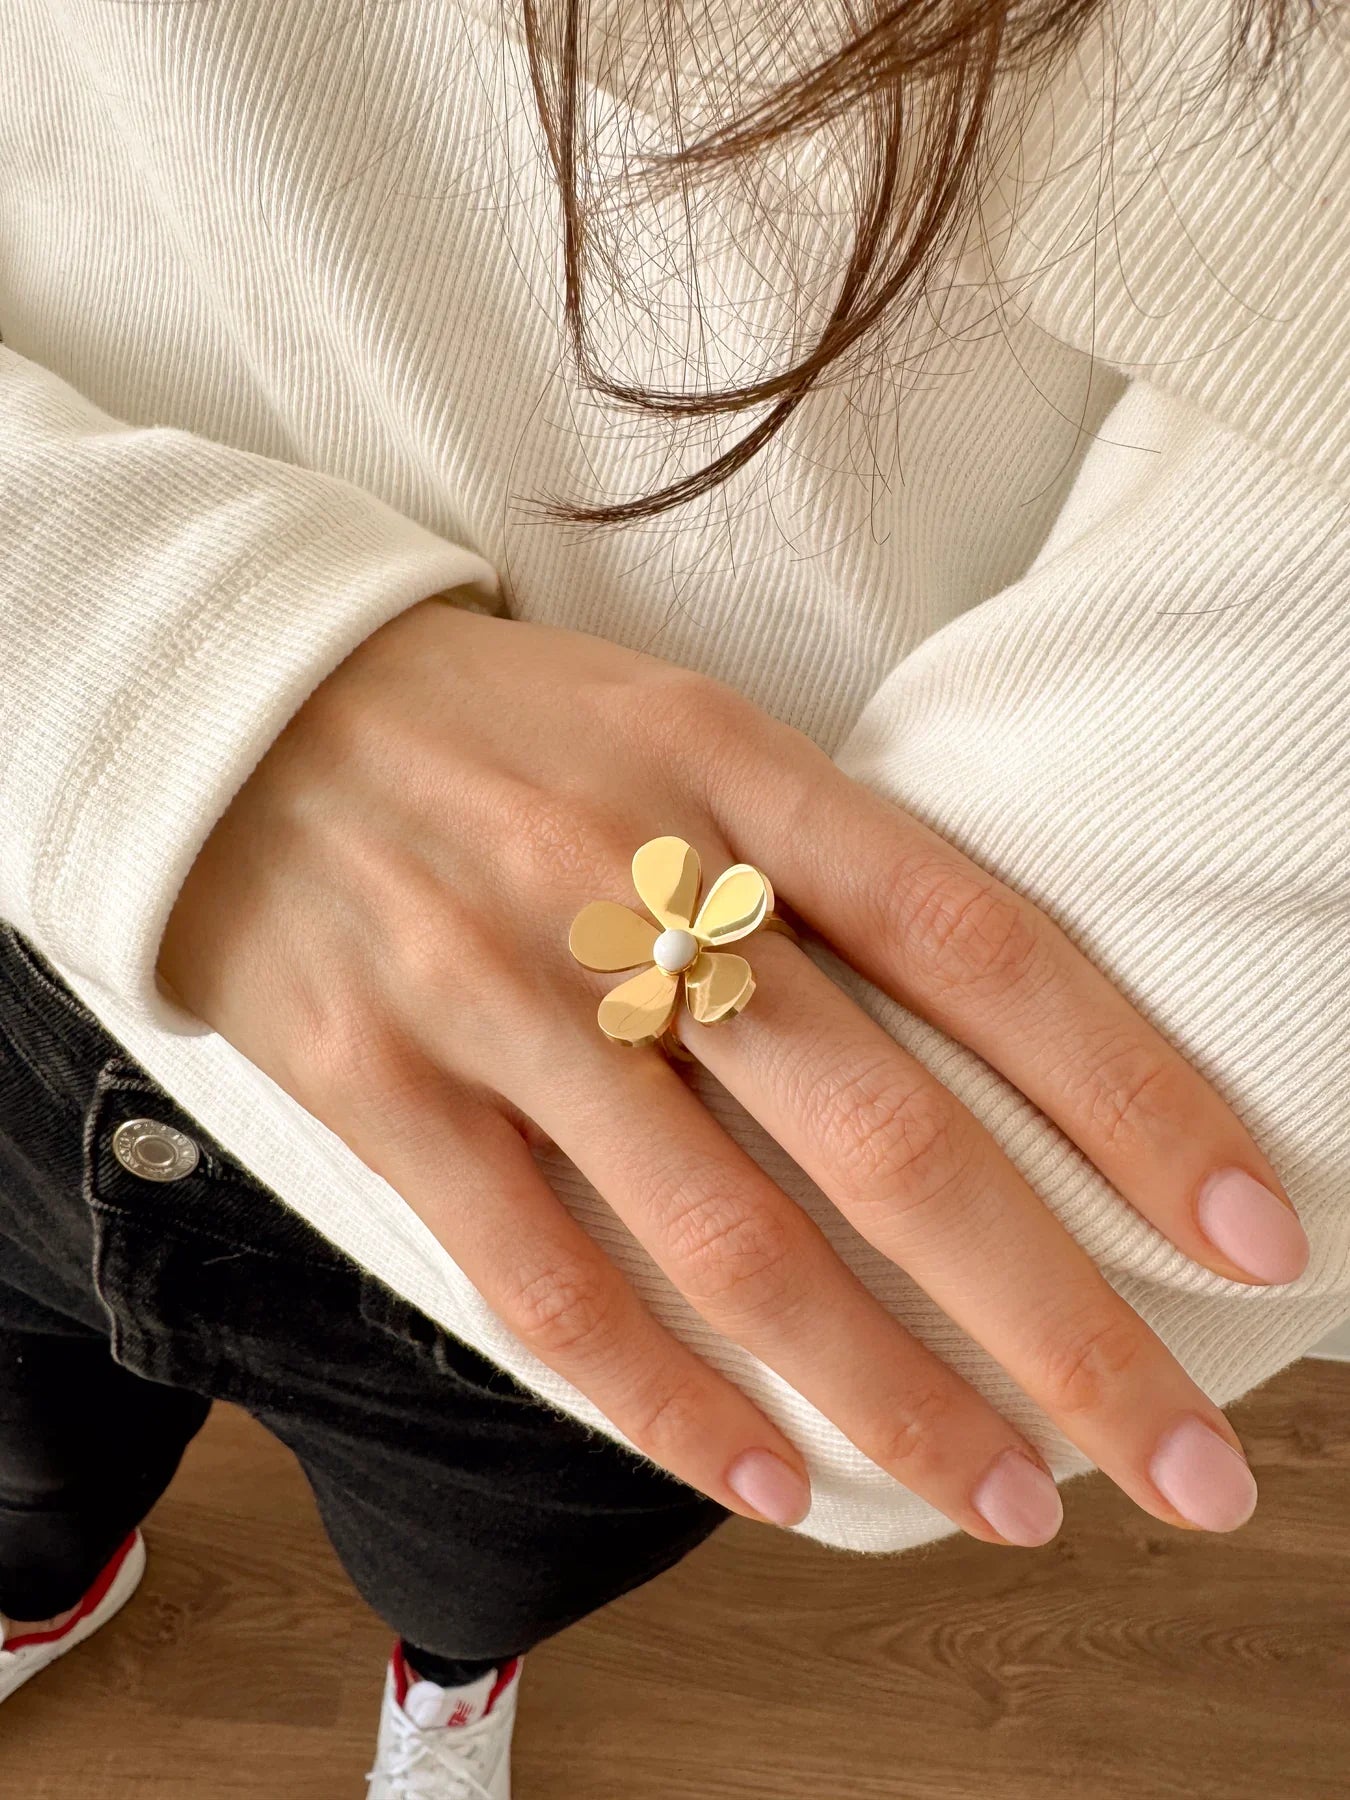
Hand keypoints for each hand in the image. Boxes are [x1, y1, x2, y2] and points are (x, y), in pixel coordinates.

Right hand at [158, 596, 1307, 1542]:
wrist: (240, 706)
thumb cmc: (500, 728)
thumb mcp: (677, 730)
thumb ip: (815, 860)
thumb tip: (988, 1037)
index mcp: (731, 771)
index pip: (981, 946)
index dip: (1132, 1095)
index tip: (1250, 1230)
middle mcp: (630, 889)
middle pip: (885, 1131)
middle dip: (1054, 1314)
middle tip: (1180, 1454)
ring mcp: (500, 996)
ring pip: (728, 1237)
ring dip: (888, 1392)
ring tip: (1004, 1498)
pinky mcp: (383, 1086)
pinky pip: (546, 1281)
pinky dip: (667, 1402)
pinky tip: (772, 1483)